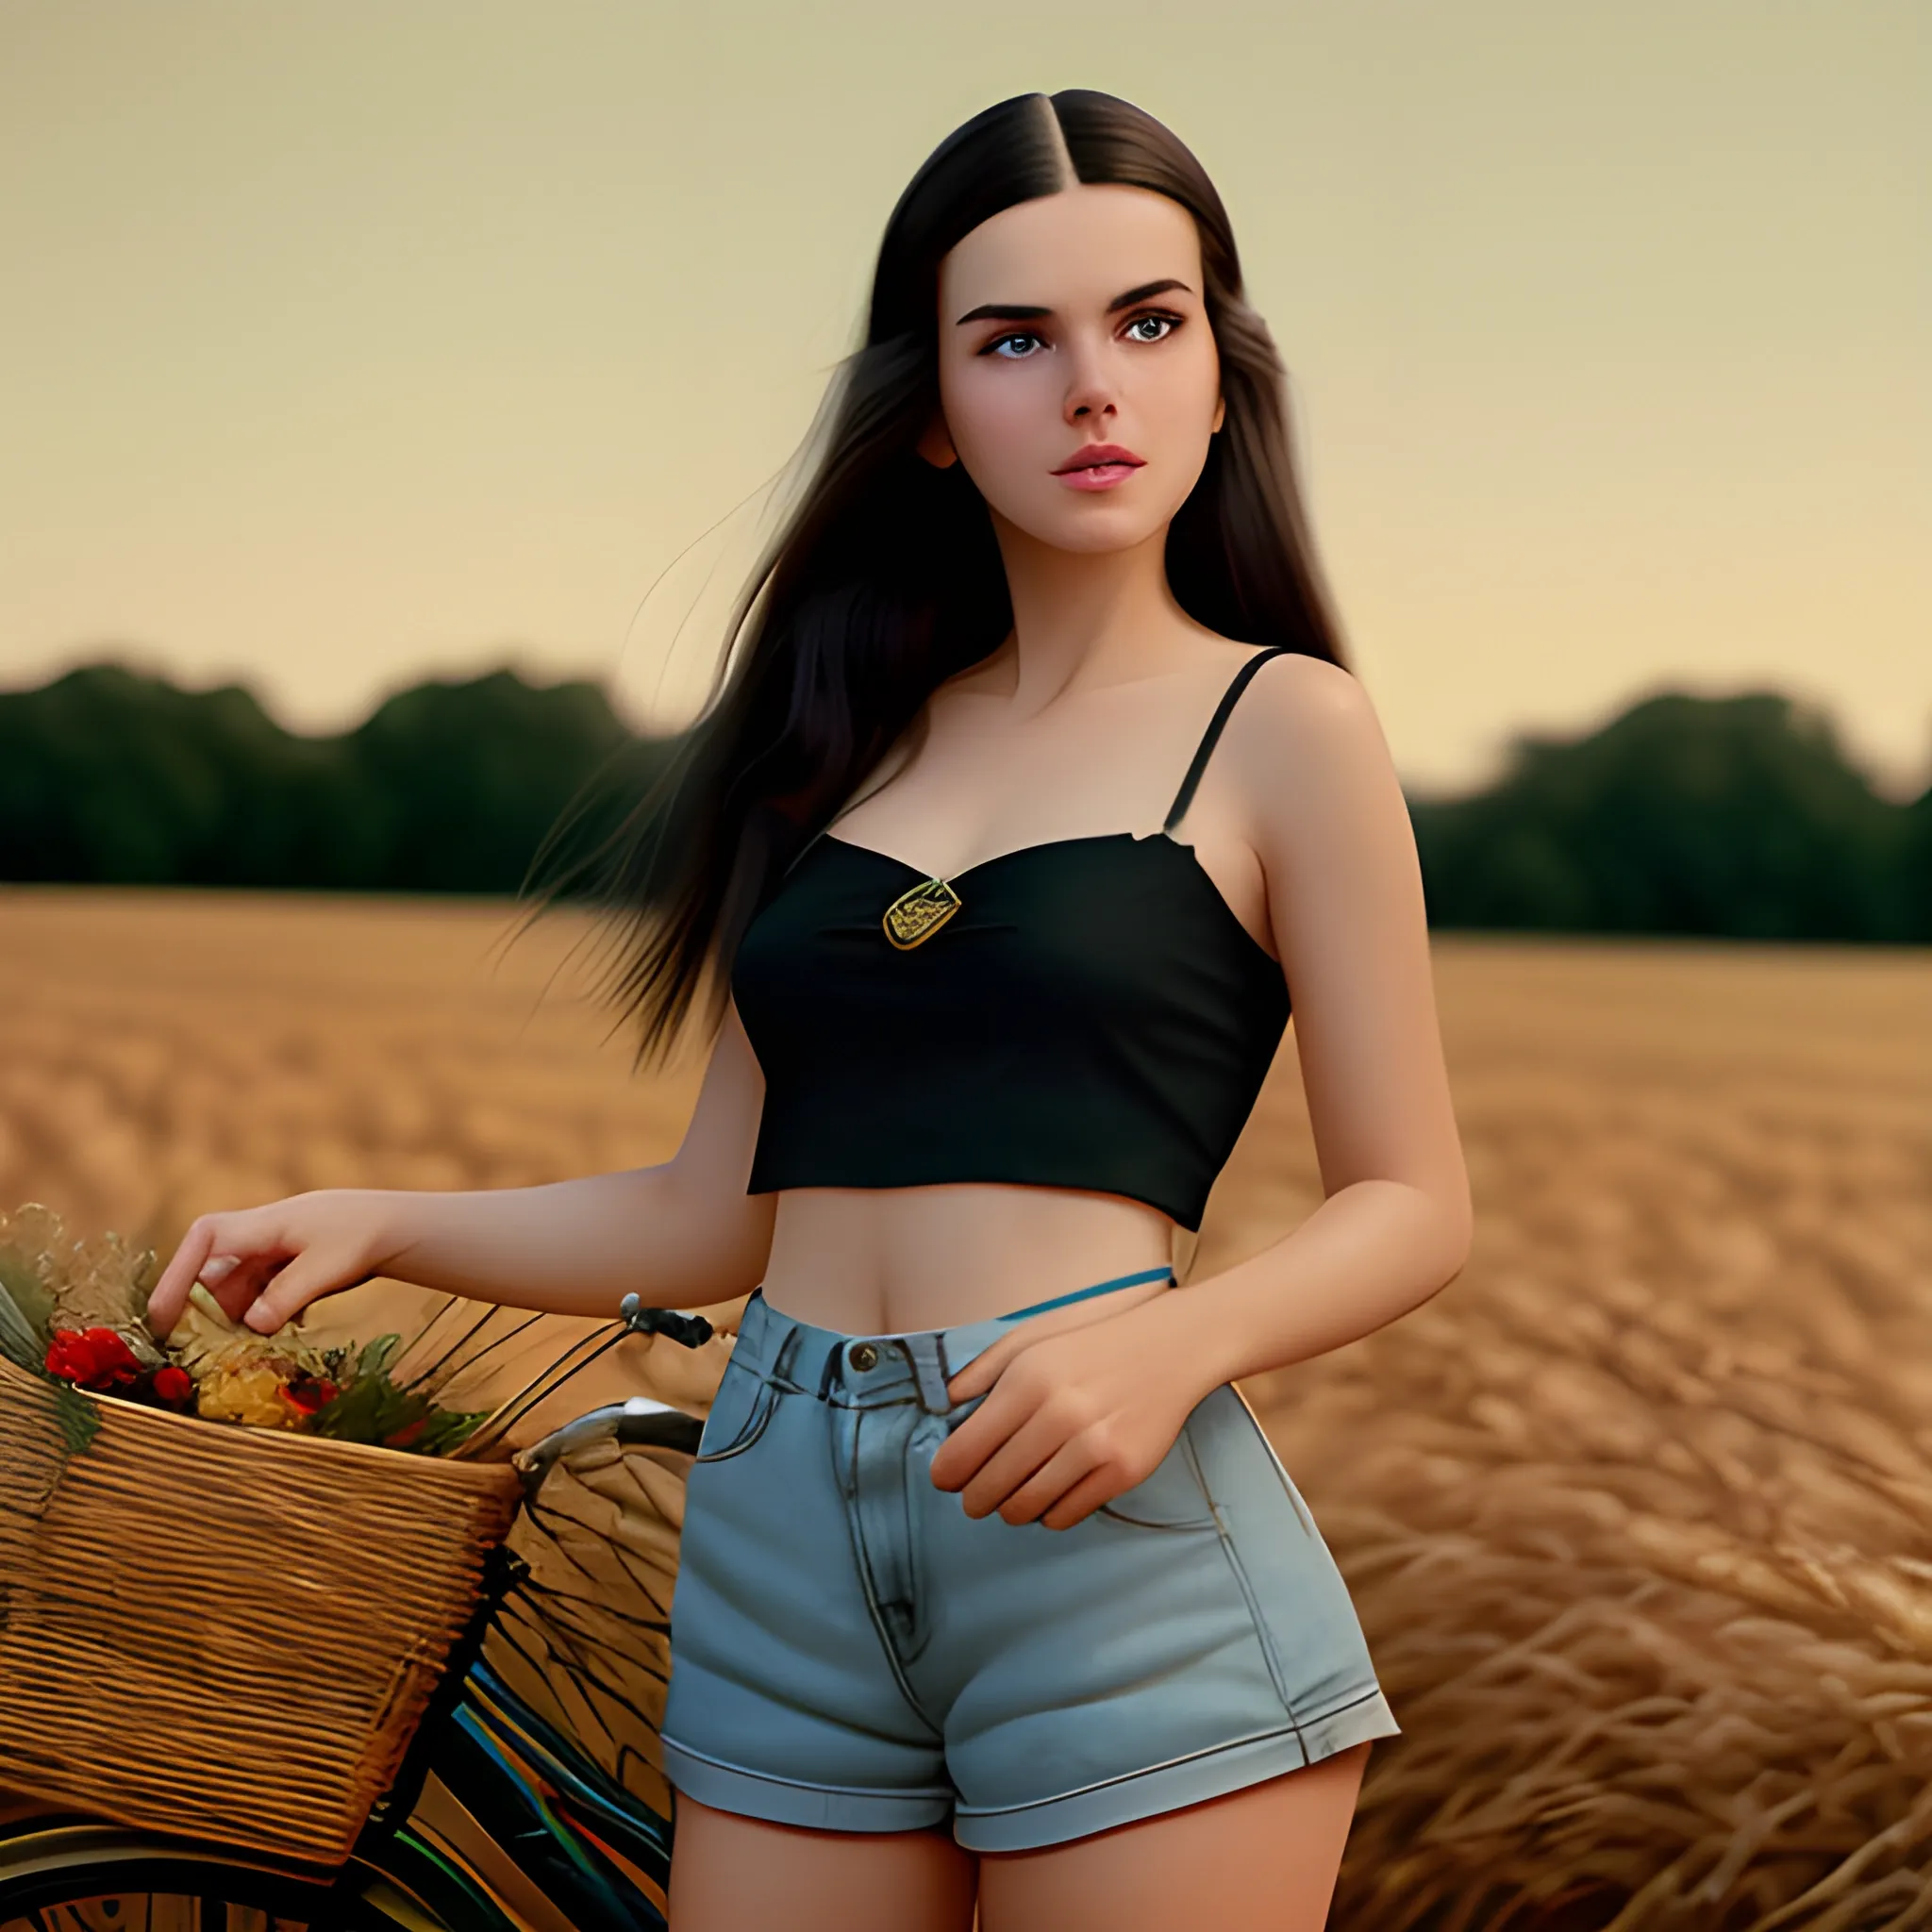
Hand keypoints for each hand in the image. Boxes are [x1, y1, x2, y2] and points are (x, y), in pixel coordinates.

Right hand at [146, 1190, 400, 1340]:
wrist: (399, 1225)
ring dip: (232, 1318)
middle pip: (213, 1270)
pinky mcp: (288, 1267)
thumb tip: (253, 1324)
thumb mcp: (326, 1268)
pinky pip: (259, 1293)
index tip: (163, 1312)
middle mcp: (262, 1235)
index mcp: (265, 1224)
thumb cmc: (363, 1237)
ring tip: (233, 1350)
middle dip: (202, 1308)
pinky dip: (258, 1314)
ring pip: (236, 1287)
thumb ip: (286, 1296)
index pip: (205, 1239)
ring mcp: (274, 1251)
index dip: (177, 1273)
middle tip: (195, 1348)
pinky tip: (268, 1336)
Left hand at [926, 1292, 1217, 1530]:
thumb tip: (943, 1405)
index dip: (947, 1473)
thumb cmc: (1092, 1341)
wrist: (1170, 1347)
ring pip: (1026, 1507)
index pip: (965, 1450)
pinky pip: (1067, 1514)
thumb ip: (981, 1369)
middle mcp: (1058, 1415)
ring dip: (1010, 1509)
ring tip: (1011, 1499)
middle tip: (975, 1498)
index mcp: (1027, 1381)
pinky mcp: (1124, 1471)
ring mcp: (1093, 1447)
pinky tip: (1050, 1495)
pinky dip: (1049, 1514)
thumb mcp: (1030, 1338)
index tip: (945, 1479)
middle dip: (974, 1498)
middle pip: (990, 1486)